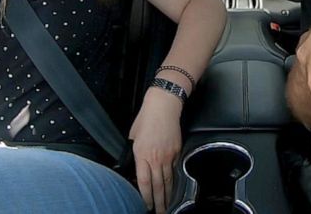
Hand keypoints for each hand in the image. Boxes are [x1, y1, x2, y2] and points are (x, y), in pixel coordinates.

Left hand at [129, 89, 182, 213]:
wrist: (163, 107)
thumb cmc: (145, 119)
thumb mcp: (133, 137)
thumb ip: (134, 152)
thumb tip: (135, 164)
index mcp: (142, 155)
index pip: (144, 182)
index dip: (146, 197)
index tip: (146, 206)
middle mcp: (156, 158)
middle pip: (158, 185)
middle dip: (159, 201)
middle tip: (160, 212)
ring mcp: (168, 156)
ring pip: (169, 180)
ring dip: (168, 195)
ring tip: (168, 205)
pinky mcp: (177, 151)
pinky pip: (175, 169)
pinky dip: (174, 180)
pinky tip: (173, 188)